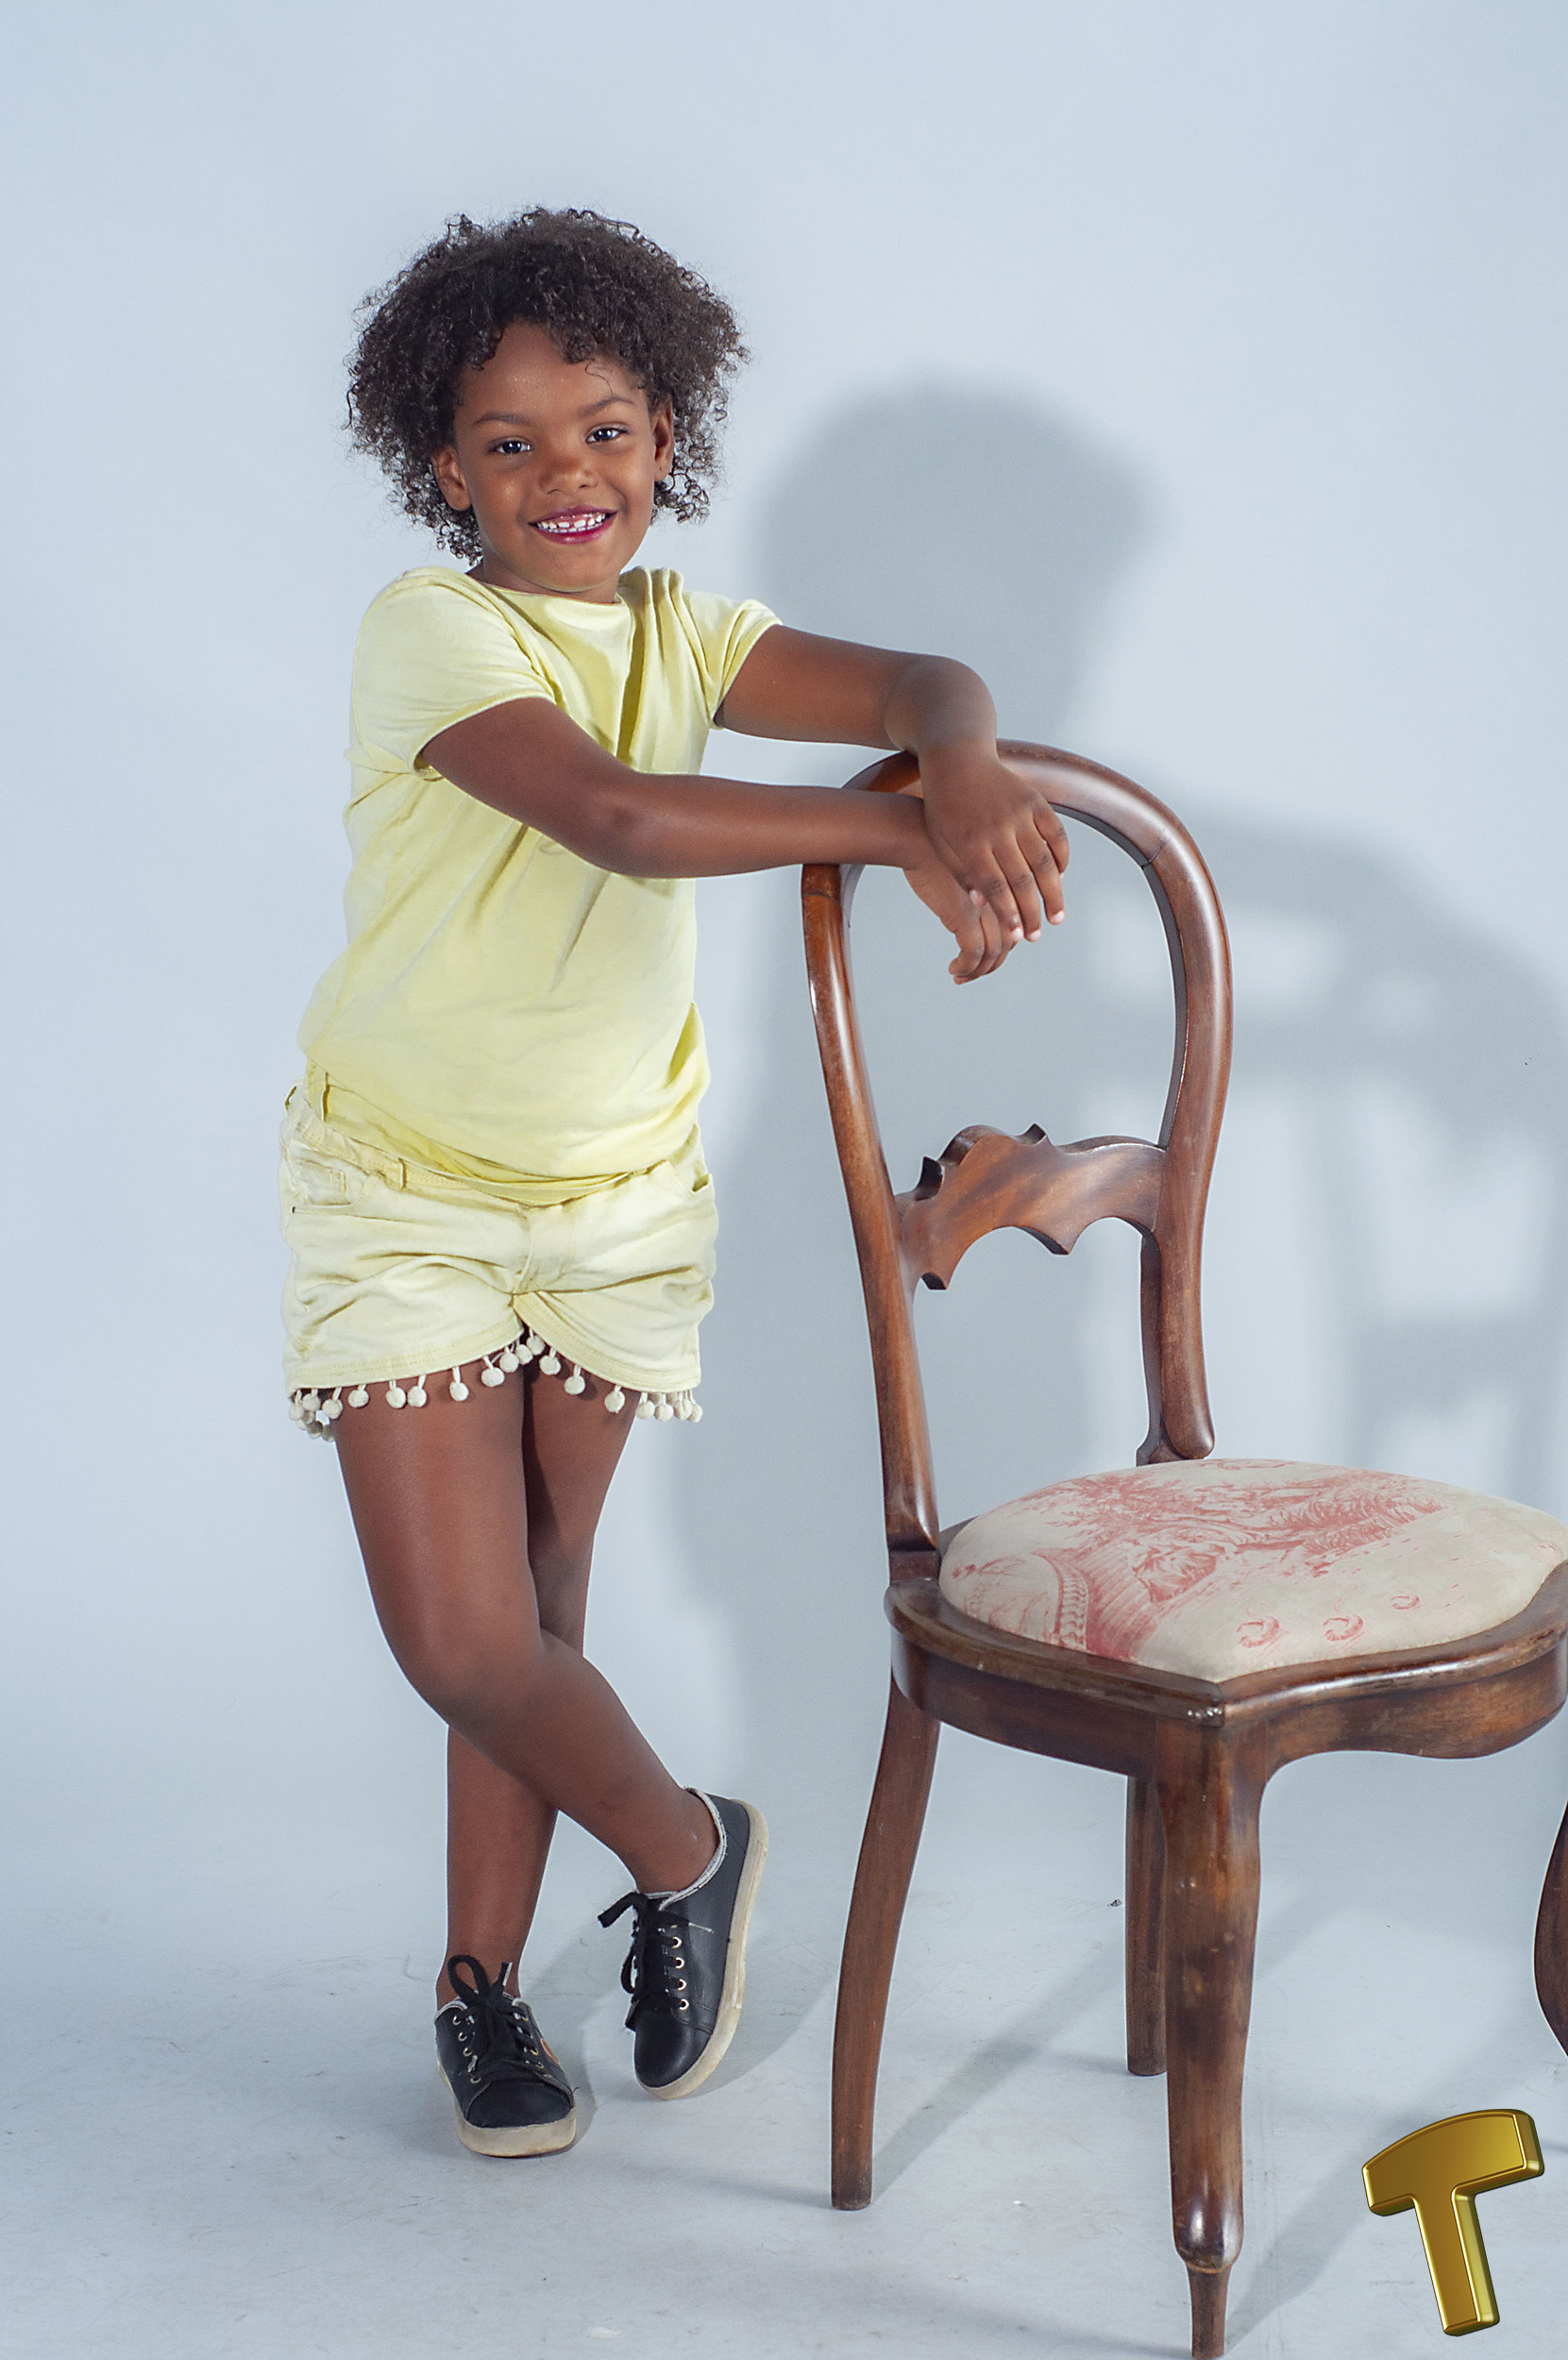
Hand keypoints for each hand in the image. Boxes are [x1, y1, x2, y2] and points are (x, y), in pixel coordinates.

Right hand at [901, 838, 1010, 982]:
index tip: (986, 956)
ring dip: (979, 971)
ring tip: (962, 976)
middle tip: (976, 972)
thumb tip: (970, 908)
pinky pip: (973, 954)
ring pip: (994, 953)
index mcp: (1004, 884)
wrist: (917, 835)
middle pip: (1009, 942)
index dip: (1004, 945)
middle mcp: (1001, 898)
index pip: (1015, 924)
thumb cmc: (936, 845)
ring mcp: (985, 909)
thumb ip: (975, 885)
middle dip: (993, 964)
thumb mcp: (966, 864)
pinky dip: (967, 968)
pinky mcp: (965, 917)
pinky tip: (954, 970)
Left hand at [916, 745, 1069, 945]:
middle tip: (1036, 937)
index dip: (1008, 914)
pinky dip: (1062, 858)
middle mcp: (998, 829)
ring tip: (1056, 917)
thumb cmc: (944, 808)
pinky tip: (1060, 877)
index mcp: (970, 842)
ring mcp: (1019, 813)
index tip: (1016, 937)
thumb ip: (962, 874)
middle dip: (1032, 913)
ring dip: (1053, 893)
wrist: (958, 760)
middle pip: (1022, 880)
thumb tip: (983, 906)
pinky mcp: (1035, 801)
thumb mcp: (942, 843)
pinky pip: (1057, 834)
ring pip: (1044, 861)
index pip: (995, 887)